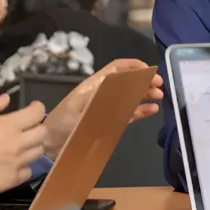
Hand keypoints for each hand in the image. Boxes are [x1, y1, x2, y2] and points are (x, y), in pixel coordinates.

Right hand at [0, 95, 46, 198]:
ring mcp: (17, 163)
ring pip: (38, 152)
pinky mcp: (12, 180)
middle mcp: (18, 144)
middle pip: (43, 133)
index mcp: (9, 126)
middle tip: (28, 127)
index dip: (37, 108)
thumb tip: (7, 98)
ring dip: (32, 146)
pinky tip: (14, 163)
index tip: (33, 108)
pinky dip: (24, 166)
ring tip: (21, 145)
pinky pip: (28, 171)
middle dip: (38, 127)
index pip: (37, 113)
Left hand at [42, 58, 163, 160]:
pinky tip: (151, 109)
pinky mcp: (109, 121)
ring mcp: (108, 108)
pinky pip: (128, 113)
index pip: (117, 68)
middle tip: (159, 85)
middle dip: (144, 80)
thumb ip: (97, 94)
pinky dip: (141, 110)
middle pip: (128, 82)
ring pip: (131, 97)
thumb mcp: (77, 105)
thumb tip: (118, 86)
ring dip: (145, 94)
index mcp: (95, 84)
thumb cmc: (61, 121)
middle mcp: (104, 93)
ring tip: (159, 96)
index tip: (148, 69)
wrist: (50, 143)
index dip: (133, 66)